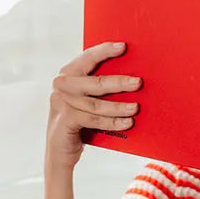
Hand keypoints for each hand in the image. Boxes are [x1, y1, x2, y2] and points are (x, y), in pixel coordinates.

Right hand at [46, 41, 142, 171]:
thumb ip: (97, 89)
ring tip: (136, 108)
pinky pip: (93, 120)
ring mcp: (61, 103)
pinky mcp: (65, 121)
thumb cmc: (80, 123)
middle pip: (95, 82)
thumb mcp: (86, 102)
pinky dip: (112, 122)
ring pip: (96, 104)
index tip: (123, 46)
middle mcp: (62, 85)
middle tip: (138, 82)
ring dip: (119, 107)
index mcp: (68, 73)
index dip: (105, 51)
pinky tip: (127, 123)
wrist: (61, 151)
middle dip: (119, 82)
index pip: (88, 58)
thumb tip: (131, 80)